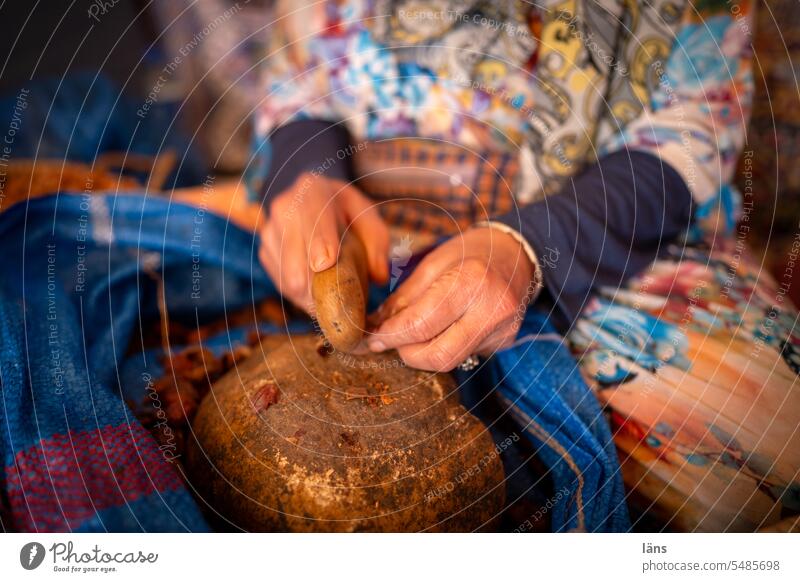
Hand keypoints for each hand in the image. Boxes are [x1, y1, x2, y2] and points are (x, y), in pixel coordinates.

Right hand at [258, 173, 388, 312]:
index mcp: (312, 190)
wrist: (318, 206)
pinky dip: (302, 294)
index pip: (312, 217)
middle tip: (339, 300)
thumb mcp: (370, 220)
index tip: (325, 264)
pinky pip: (282, 284)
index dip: (318, 242)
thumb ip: (378, 245)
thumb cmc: (348, 215)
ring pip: (286, 274)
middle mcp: (284, 208)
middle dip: (315, 280)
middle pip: (293, 252)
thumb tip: (378, 276)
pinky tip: (318, 287)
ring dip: (312, 292)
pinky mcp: (264, 253)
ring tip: (332, 291)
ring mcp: (269, 231)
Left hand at [367, 226, 537, 370]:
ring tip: (412, 335)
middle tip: (392, 340)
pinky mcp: (504, 343)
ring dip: (423, 353)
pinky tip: (439, 332)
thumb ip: (403, 298)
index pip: (421, 324)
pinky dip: (443, 347)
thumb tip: (375, 325)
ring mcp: (502, 331)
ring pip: (451, 360)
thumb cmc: (471, 252)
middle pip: (438, 355)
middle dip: (407, 352)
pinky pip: (464, 354)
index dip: (391, 336)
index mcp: (471, 281)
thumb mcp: (432, 264)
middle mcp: (492, 310)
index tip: (373, 339)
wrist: (515, 254)